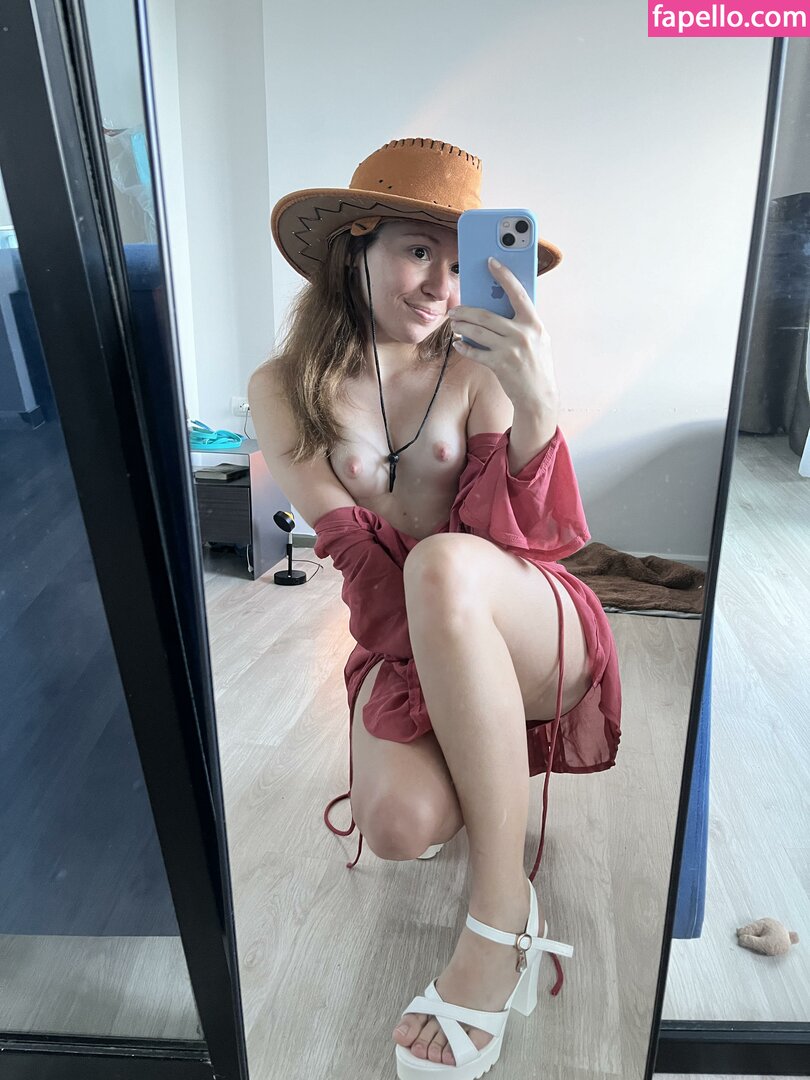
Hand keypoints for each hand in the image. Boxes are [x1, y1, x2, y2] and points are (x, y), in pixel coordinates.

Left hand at [447, 257, 557, 408]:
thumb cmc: (536, 364)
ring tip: (453, 323)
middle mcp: (523, 334)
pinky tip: (458, 343)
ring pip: (477, 331)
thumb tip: (499, 305)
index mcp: (534, 323)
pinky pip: (475, 351)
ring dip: (461, 326)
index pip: (518, 292)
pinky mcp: (499, 364)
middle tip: (454, 309)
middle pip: (486, 315)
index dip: (504, 275)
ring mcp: (510, 349)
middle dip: (466, 310)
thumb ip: (522, 322)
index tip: (491, 261)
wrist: (539, 396)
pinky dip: (464, 346)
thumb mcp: (538, 339)